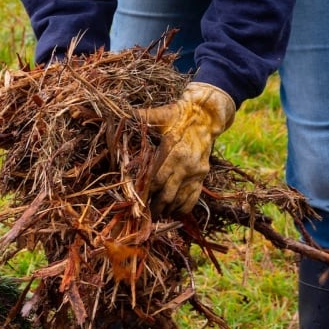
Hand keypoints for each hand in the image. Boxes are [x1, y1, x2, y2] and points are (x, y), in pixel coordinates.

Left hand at [136, 82, 234, 215]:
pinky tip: (173, 212)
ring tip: (155, 215)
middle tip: (142, 215)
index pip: (157, 180)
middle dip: (154, 207)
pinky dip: (183, 208)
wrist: (206, 116)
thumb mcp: (161, 115)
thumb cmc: (179, 115)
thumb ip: (142, 117)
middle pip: (167, 195)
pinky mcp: (203, 176)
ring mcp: (196, 173)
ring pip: (180, 200)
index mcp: (175, 152)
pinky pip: (194, 198)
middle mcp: (186, 166)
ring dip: (167, 210)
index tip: (135, 201)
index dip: (145, 193)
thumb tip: (121, 113)